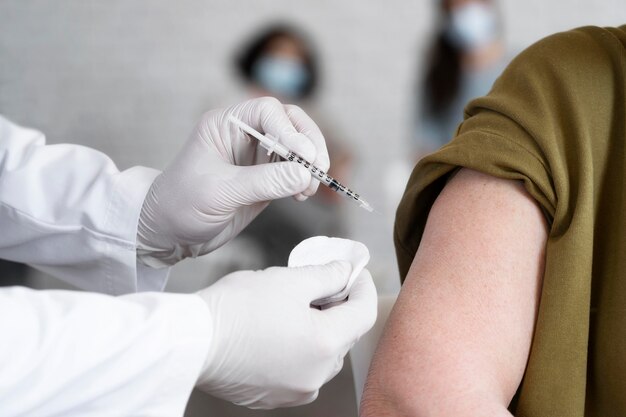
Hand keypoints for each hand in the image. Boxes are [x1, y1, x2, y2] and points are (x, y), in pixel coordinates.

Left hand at [136, 97, 329, 266]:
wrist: (170, 233)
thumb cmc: (182, 204)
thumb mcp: (221, 191)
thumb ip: (264, 182)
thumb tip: (303, 174)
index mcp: (226, 124)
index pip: (267, 111)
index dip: (290, 129)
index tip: (304, 155)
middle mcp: (244, 135)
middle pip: (289, 123)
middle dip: (308, 143)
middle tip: (318, 168)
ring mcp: (257, 157)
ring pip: (296, 147)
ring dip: (310, 165)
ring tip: (310, 188)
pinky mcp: (266, 179)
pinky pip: (294, 172)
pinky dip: (304, 181)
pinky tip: (303, 194)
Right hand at [195, 262, 376, 408]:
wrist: (191, 341)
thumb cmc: (235, 309)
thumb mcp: (289, 280)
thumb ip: (326, 275)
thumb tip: (344, 272)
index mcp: (325, 344)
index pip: (364, 313)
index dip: (362, 286)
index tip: (355, 272)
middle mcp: (316, 375)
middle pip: (344, 335)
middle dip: (340, 307)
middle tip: (326, 282)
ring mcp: (295, 390)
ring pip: (323, 355)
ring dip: (320, 331)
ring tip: (299, 307)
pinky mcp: (273, 397)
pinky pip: (300, 371)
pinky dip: (299, 351)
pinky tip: (280, 332)